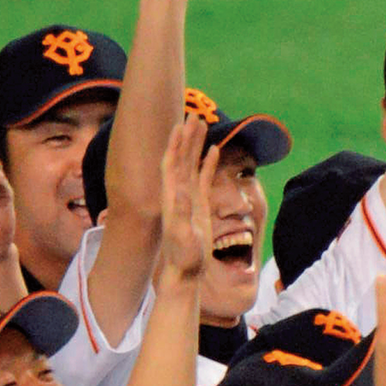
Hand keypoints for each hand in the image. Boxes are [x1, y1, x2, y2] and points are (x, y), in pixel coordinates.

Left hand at [157, 117, 217, 287]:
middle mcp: (177, 193)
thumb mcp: (183, 235)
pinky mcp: (199, 203)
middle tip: (194, 114)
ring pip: (192, 163)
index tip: (179, 125)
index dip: (174, 144)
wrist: (186, 271)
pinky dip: (207, 162)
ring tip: (202, 123)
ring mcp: (188, 196)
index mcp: (171, 197)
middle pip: (182, 158)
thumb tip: (181, 189)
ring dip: (195, 144)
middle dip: (187, 136)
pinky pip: (203, 176)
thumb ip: (182, 213)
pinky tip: (213, 149)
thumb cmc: (184, 256)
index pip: (171, 164)